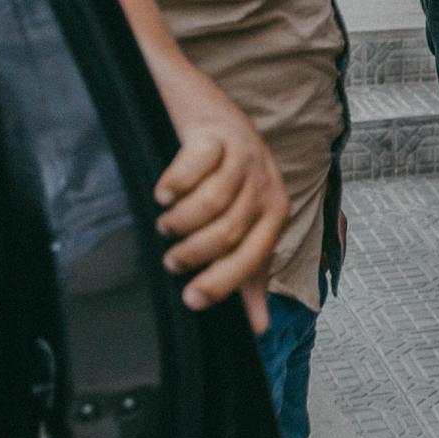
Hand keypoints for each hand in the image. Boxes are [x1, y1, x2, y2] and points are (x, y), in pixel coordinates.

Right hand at [157, 111, 290, 334]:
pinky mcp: (216, 131)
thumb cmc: (223, 175)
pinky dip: (174, 184)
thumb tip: (259, 327)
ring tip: (165, 225)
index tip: (191, 299)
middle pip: (230, 232)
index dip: (223, 282)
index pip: (254, 256)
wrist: (202, 110)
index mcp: (275, 210)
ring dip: (181, 221)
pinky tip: (162, 193)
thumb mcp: (241, 223)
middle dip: (195, 254)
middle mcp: (266, 181)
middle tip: (172, 259)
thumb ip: (248, 274)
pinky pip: (193, 167)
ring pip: (211, 202)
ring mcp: (243, 153)